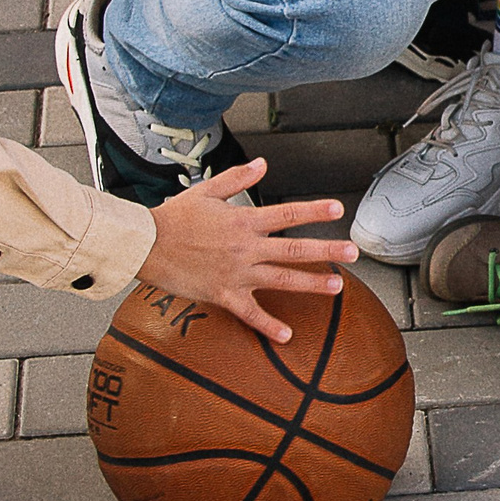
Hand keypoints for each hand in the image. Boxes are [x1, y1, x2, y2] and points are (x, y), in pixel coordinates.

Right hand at [136, 159, 359, 343]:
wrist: (145, 244)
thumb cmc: (173, 217)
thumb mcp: (207, 191)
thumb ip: (238, 178)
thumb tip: (262, 164)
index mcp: (243, 220)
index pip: (287, 213)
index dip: (314, 211)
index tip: (338, 209)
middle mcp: (245, 247)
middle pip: (294, 249)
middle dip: (327, 250)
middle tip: (353, 252)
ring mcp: (236, 273)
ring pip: (282, 279)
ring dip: (312, 284)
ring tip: (338, 287)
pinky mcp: (223, 295)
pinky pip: (250, 313)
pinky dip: (269, 326)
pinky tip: (287, 335)